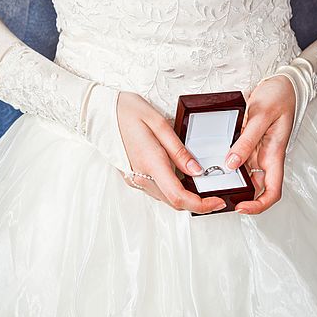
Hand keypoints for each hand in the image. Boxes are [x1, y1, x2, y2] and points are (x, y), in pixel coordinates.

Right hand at [117, 91, 225, 213]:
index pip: (179, 196)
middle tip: (214, 196)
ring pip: (166, 199)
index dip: (201, 204)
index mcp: (151, 163)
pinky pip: (157, 191)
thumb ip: (179, 150)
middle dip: (197, 204)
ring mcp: (134, 179)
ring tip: (201, 187)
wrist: (99, 113)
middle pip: (174, 202)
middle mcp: (141, 177)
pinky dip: (172, 191)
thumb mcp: (159, 123)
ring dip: (185, 198)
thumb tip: (196, 171)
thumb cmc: (127, 112)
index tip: (217, 202)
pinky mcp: (132, 177)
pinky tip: (182, 179)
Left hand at [224, 75, 294, 213]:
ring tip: (212, 182)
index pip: (272, 192)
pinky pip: (238, 159)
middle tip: (219, 197)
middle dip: (239, 196)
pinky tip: (214, 162)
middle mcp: (266, 158)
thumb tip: (231, 163)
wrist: (282, 83)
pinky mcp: (249, 144)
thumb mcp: (260, 116)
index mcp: (274, 156)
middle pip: (255, 188)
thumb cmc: (279, 97)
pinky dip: (227, 164)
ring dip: (231, 181)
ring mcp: (258, 152)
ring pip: (244, 175)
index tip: (242, 207)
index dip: (258, 205)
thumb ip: (246, 140)